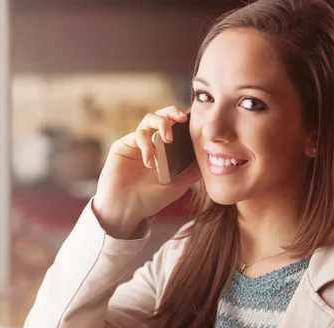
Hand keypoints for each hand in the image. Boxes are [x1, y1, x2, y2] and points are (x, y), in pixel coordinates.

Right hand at [92, 105, 200, 238]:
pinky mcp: (123, 145)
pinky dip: (146, 145)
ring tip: (168, 140)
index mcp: (164, 150)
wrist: (126, 210)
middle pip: (161, 115)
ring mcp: (136, 143)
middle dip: (172, 111)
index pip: (175, 126)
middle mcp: (150, 143)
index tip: (195, 119)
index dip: (183, 119)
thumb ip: (192, 172)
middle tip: (181, 118)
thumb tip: (210, 158)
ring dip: (161, 125)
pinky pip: (137, 135)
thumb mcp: (178, 186)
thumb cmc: (150, 200)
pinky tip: (149, 162)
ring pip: (149, 119)